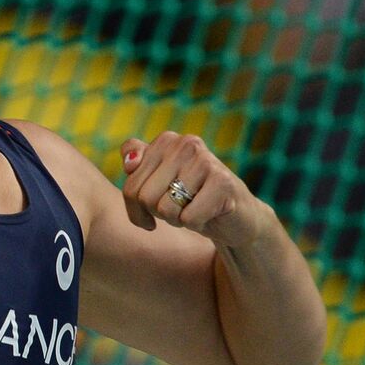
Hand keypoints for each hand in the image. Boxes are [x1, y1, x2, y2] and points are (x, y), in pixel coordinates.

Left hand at [120, 132, 270, 246]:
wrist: (235, 218)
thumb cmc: (188, 200)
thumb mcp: (155, 182)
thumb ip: (135, 164)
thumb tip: (129, 163)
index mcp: (166, 141)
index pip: (130, 185)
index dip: (136, 208)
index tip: (150, 209)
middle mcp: (185, 143)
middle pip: (143, 197)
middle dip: (157, 213)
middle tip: (178, 209)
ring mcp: (205, 160)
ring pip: (164, 208)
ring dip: (176, 219)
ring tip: (193, 209)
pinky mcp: (223, 182)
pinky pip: (188, 218)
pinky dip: (196, 224)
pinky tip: (209, 214)